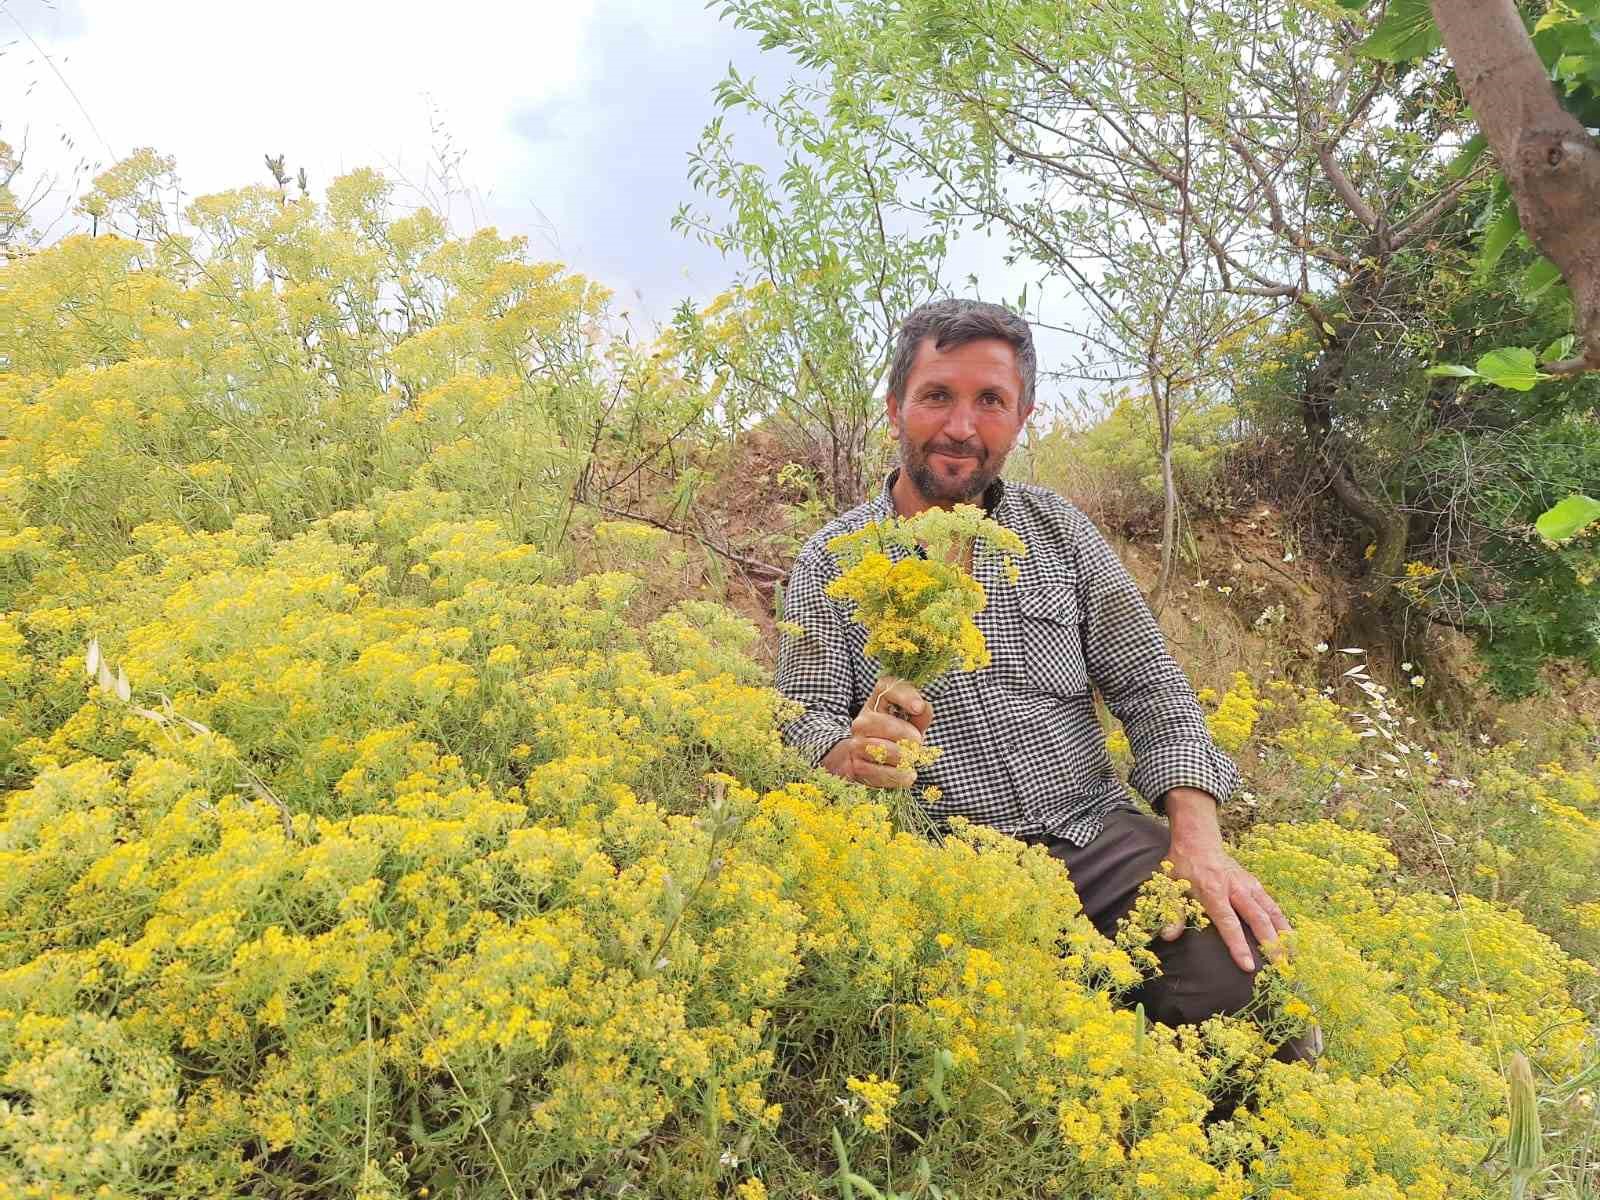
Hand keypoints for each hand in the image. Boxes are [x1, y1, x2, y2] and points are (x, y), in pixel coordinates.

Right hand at [819, 676, 932, 788]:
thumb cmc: (898, 738)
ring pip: (883, 750)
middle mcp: (862, 721)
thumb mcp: (912, 722)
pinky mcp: (855, 767)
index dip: (904, 696)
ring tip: (911, 759)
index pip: (887, 688)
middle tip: (917, 744)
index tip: (918, 707)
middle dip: (908, 737)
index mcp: (877, 703)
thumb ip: (921, 714)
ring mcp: (856, 744)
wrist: (866, 761)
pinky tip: (908, 774)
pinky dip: (899, 776)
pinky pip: (881, 773)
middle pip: (886, 724)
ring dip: (904, 757)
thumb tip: (922, 708)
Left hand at [1161, 787, 1292, 972]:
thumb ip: (1173, 912)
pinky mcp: (1254, 883)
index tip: (1249, 966)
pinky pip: (1271, 904)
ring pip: (1270, 911)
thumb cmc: (1183, 867)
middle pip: (1257, 919)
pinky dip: (1283, 921)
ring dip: (1283, 934)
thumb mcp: (1170, 887)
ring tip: (1294, 956)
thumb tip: (1168, 936)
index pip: (1228, 923)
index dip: (1238, 945)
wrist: (1198, 840)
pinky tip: (1291, 937)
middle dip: (1271, 944)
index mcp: (1213, 891)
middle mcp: (1234, 888)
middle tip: (1281, 968)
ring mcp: (1248, 885)